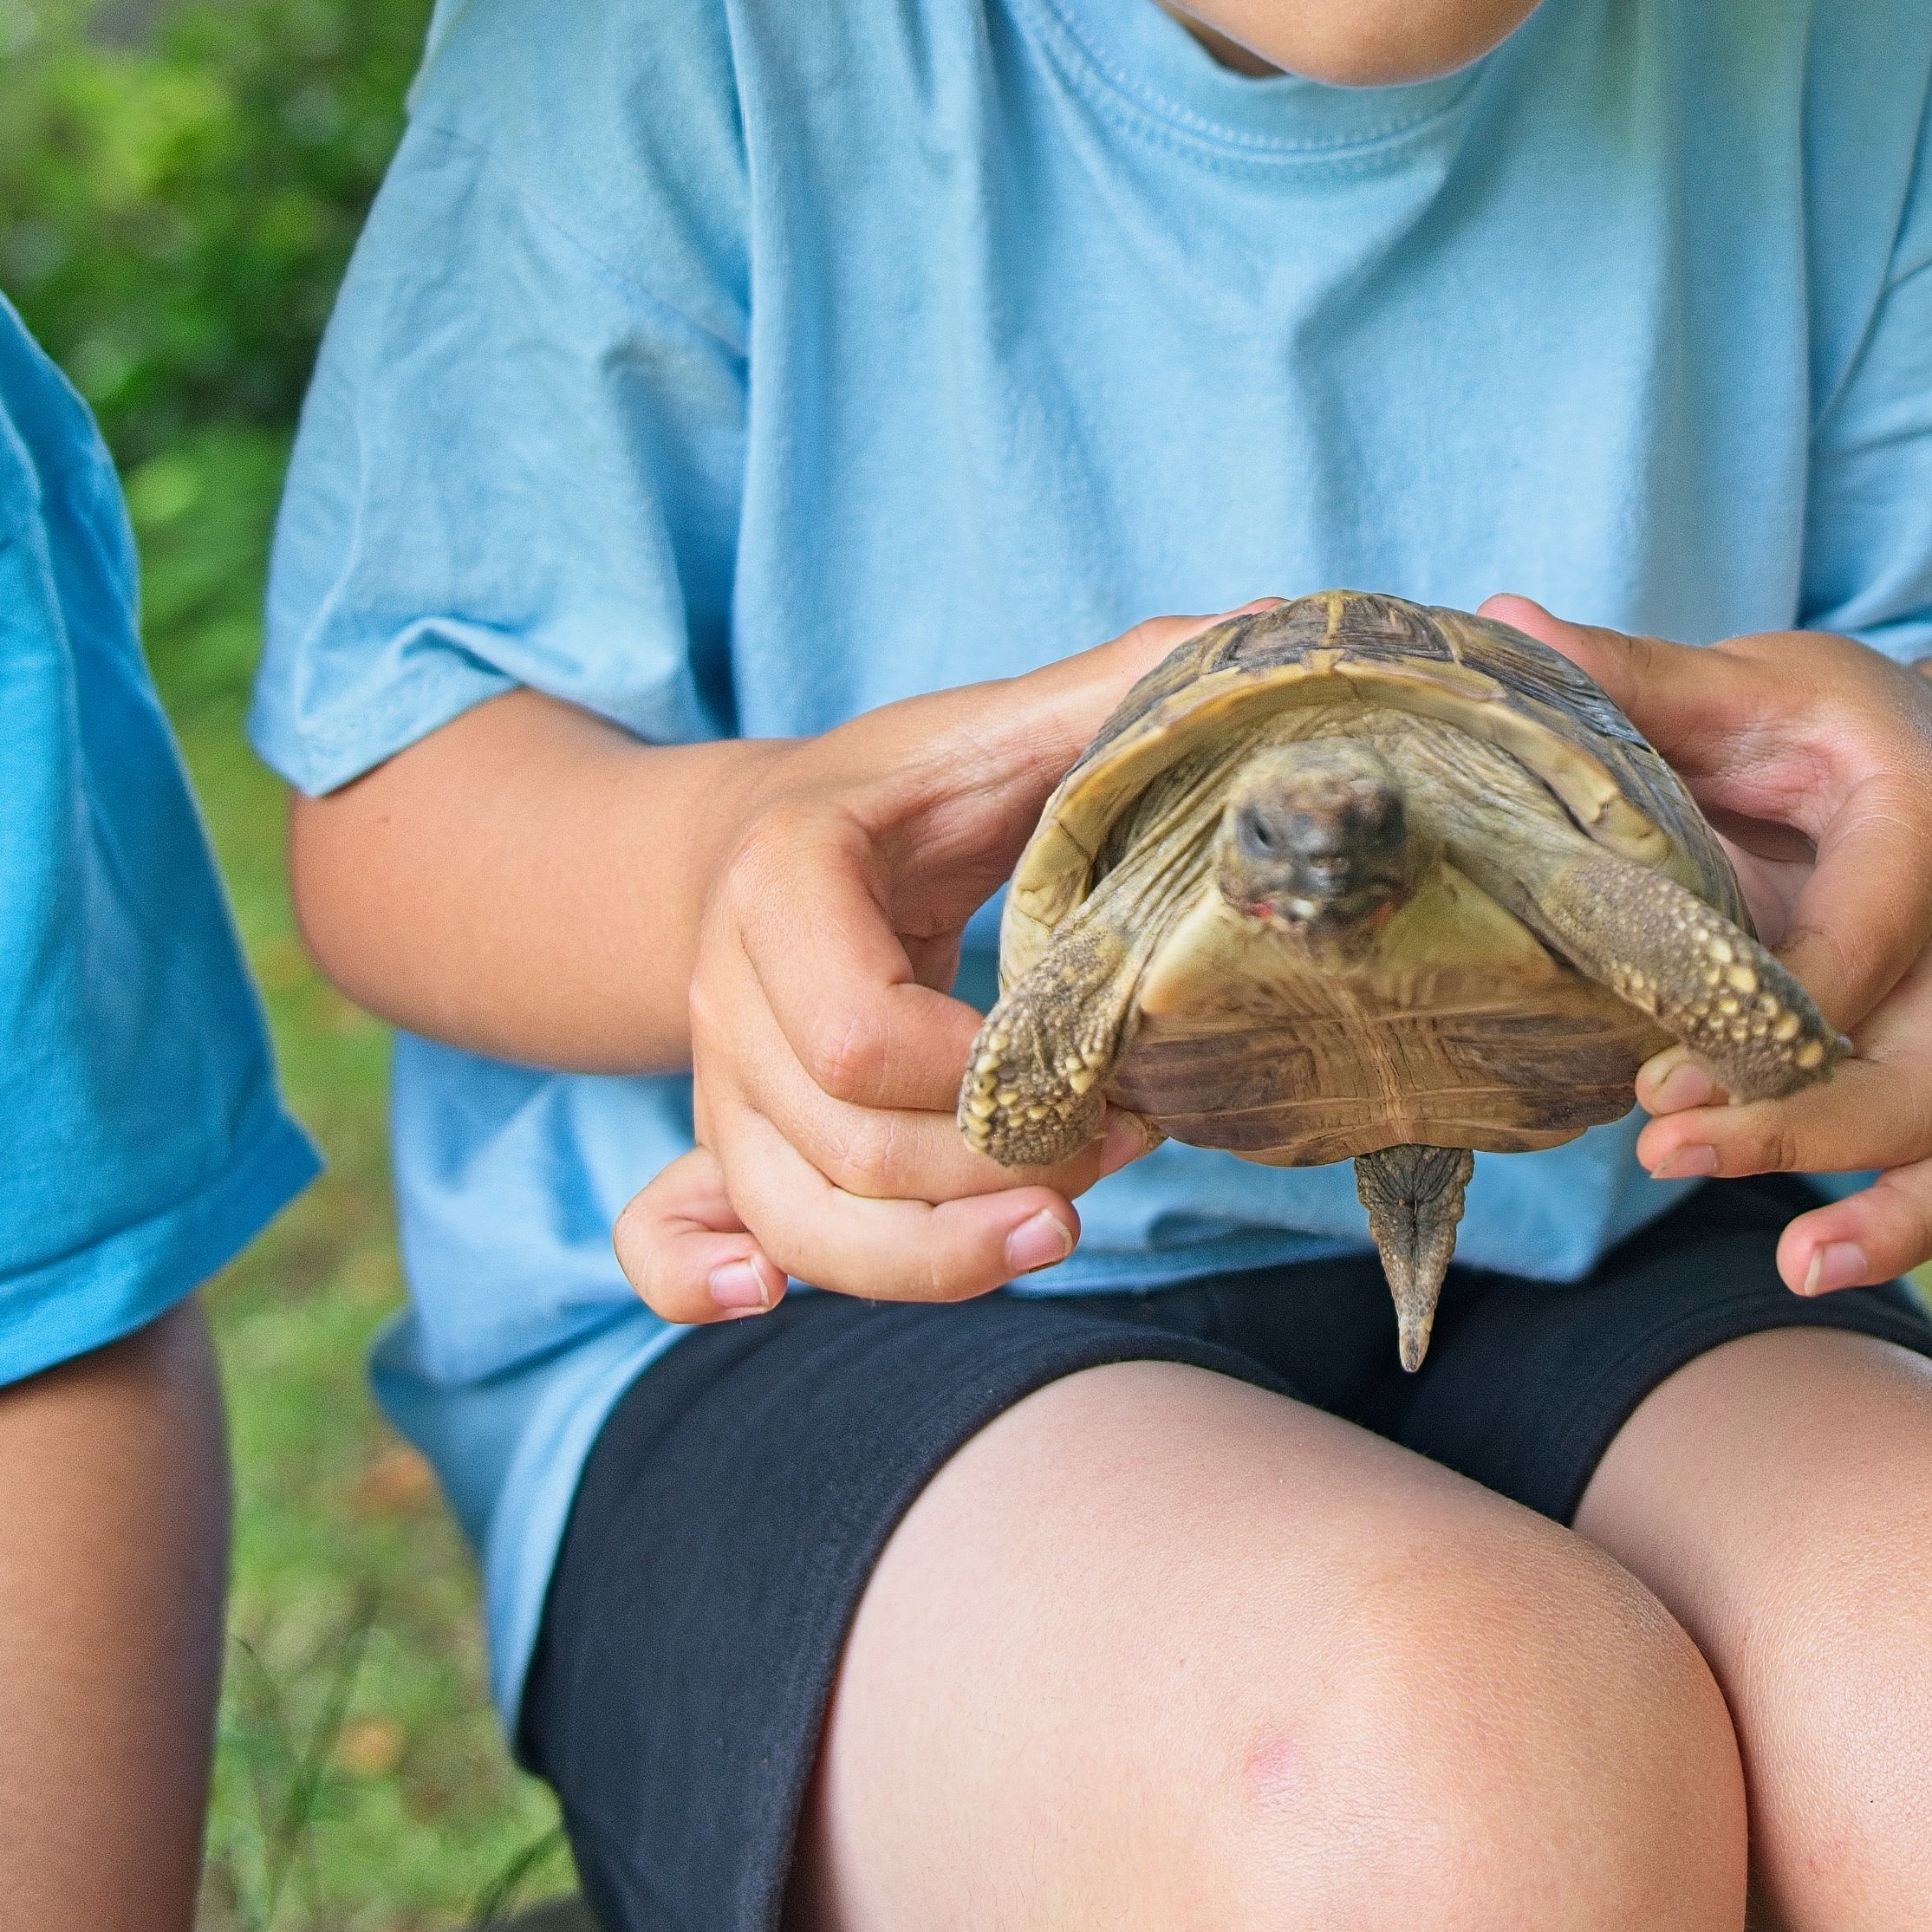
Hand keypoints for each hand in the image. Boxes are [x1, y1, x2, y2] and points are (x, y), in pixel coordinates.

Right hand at [612, 619, 1201, 1318]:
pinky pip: (664, 1236)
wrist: (765, 833)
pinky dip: (697, 1280)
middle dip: (995, 1177)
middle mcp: (727, 993)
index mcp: (786, 881)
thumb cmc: (906, 787)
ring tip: (1050, 1236)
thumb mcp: (999, 728)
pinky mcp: (714, 1142)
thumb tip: (1267, 630)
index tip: (1114, 1070)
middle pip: (840, 1149)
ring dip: (920, 1261)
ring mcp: (714, 1081)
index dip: (986, 1082)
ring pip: (787, 1221)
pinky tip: (762, 1301)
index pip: (856, 1035)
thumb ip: (1119, 688)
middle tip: (1126, 1146)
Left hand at [1482, 601, 1931, 1302]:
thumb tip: (1504, 622)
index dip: (1760, 1034)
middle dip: (1800, 1134)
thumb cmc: (1813, 713)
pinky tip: (1903, 1255)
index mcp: (1918, 828)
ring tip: (1796, 1271)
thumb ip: (1629, 673)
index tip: (1651, 1081)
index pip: (1857, 952)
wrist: (1914, 737)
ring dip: (1901, 1218)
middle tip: (1660, 1149)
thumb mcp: (1737, 679)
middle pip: (1917, 1072)